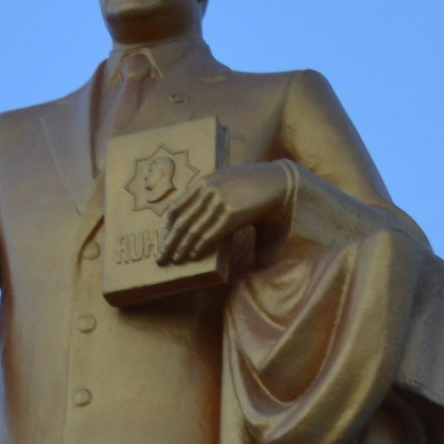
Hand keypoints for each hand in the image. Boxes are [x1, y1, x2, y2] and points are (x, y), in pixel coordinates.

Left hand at [158, 162, 288, 264]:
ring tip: (174, 262)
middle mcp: (208, 189)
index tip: (162, 242)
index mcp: (205, 182)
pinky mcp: (231, 212)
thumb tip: (208, 229)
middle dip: (168, 242)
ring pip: (192, 229)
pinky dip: (198, 247)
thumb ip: (216, 204)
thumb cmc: (259, 190)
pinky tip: (193, 256)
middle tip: (160, 258)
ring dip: (181, 248)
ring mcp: (219, 200)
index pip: (175, 206)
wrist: (283, 183)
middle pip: (179, 220)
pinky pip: (209, 233)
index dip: (166, 227)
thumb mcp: (231, 189)